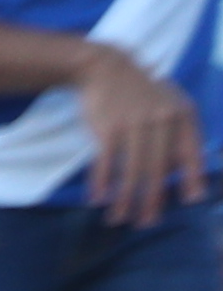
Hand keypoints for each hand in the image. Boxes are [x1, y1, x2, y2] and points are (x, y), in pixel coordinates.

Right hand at [77, 41, 207, 229]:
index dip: (192, 177)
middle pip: (159, 168)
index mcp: (181, 114)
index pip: (190, 152)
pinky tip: (97, 200)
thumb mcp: (166, 105)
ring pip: (132, 170)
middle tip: (147, 222)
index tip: (191, 200)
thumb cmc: (139, 93)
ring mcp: (135, 123)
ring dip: (124, 199)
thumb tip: (178, 171)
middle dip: (152, 199)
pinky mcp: (109, 127)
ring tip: (119, 218)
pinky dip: (101, 183)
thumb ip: (175, 134)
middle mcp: (162, 119)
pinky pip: (106, 162)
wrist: (107, 68)